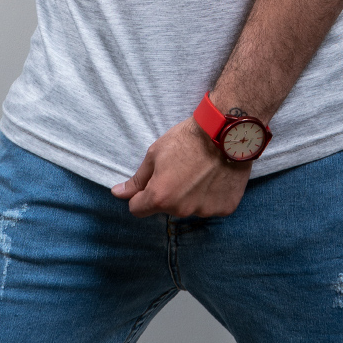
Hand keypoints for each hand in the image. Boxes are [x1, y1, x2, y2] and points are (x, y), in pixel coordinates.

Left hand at [111, 117, 251, 217]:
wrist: (225, 131)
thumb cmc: (188, 138)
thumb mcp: (155, 154)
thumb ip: (137, 179)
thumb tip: (117, 194)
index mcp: (160, 197)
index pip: (138, 209)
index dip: (141, 195)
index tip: (152, 181)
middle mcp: (181, 209)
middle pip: (166, 208)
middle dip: (169, 193)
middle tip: (181, 169)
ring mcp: (205, 211)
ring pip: (190, 208)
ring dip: (191, 195)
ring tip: (201, 170)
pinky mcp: (225, 208)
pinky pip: (211, 206)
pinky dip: (212, 195)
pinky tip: (216, 176)